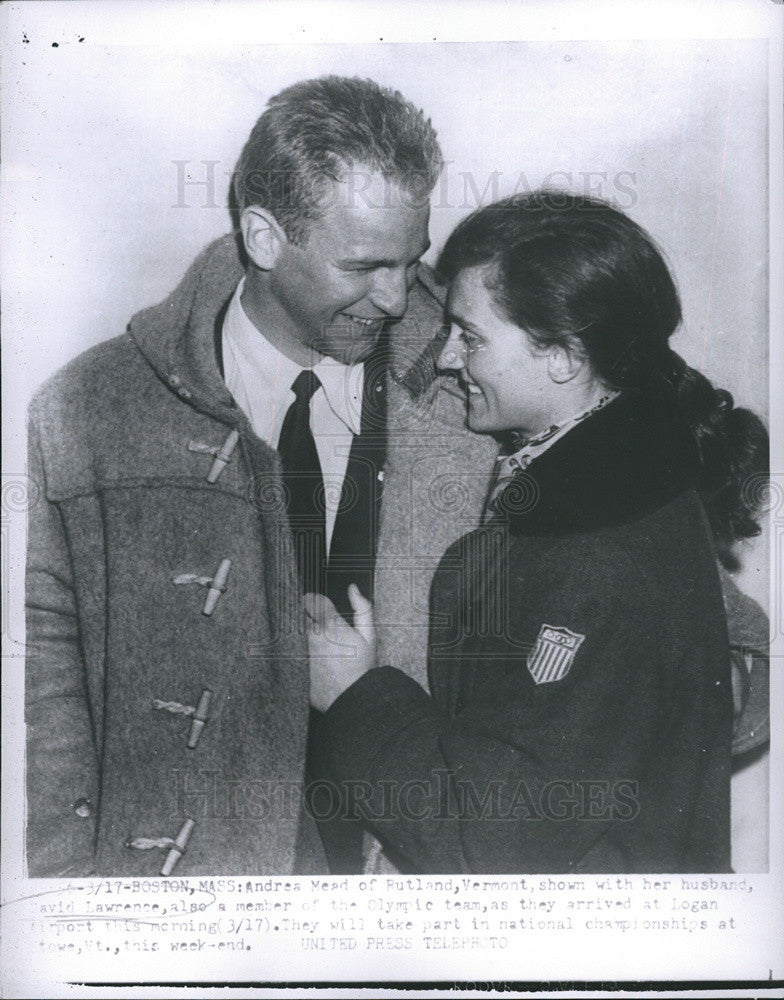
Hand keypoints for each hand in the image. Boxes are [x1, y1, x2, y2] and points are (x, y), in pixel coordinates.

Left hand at [304, 584, 376, 711]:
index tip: (313, 602)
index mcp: (330, 625)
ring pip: (292, 633)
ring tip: (312, 643)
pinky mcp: (294, 666)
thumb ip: (363, 608)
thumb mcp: (370, 636)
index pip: (311, 600)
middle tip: (315, 624)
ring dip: (298, 633)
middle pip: (299, 616)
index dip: (312, 599)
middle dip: (305, 616)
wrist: (351, 698)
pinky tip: (306, 658)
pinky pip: (288, 652)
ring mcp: (300, 651)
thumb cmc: (362, 668)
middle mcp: (311, 635)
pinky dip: (293, 651)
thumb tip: (353, 588)